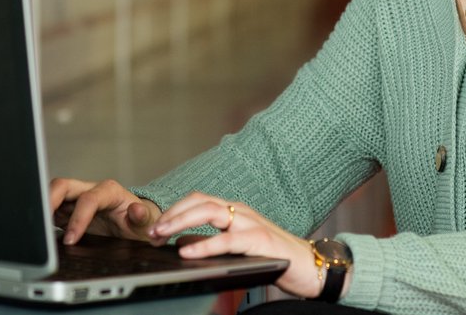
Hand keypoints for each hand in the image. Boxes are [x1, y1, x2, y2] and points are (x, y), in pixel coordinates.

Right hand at [49, 177, 161, 244]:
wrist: (137, 227)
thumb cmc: (141, 224)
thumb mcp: (147, 223)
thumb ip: (142, 217)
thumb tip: (136, 210)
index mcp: (109, 191)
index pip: (88, 199)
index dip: (78, 218)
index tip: (71, 239)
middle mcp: (90, 191)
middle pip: (63, 186)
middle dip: (49, 200)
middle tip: (41, 226)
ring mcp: (77, 200)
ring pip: (52, 194)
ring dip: (43, 208)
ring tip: (37, 230)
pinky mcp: (69, 211)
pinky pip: (51, 210)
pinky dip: (44, 219)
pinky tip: (41, 233)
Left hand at [147, 192, 325, 299]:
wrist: (312, 265)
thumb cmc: (277, 257)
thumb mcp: (240, 247)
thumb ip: (216, 242)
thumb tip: (185, 245)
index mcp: (235, 211)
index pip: (198, 200)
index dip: (175, 210)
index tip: (156, 226)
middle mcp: (241, 211)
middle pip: (199, 201)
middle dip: (172, 213)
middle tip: (152, 230)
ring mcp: (250, 223)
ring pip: (209, 212)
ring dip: (180, 222)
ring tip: (162, 235)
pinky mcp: (259, 240)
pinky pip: (226, 240)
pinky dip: (204, 245)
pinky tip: (188, 253)